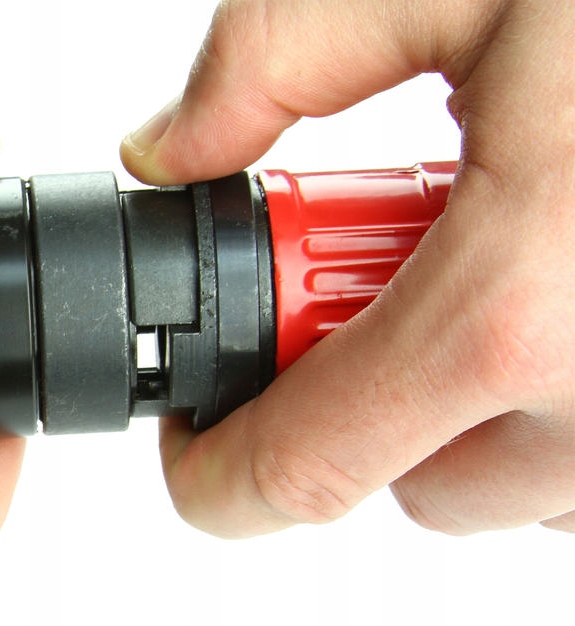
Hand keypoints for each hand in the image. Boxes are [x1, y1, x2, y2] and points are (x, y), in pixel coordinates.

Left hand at [122, 0, 574, 535]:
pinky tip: (571, 291)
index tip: (192, 439)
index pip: (294, 473)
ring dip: (471, 408)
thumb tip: (171, 149)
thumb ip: (279, 55)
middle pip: (401, 489)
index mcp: (510, 305)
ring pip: (503, 488)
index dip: (212, 475)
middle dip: (363, 408)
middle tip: (399, 294)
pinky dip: (557, 402)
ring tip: (514, 271)